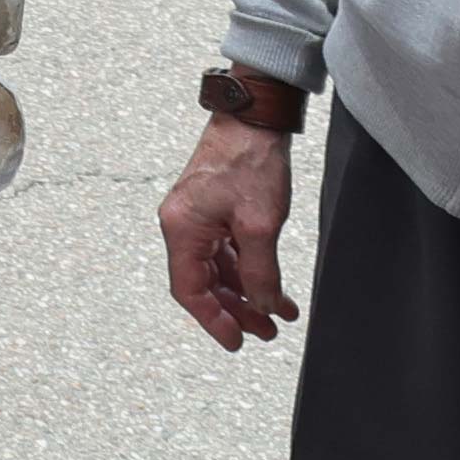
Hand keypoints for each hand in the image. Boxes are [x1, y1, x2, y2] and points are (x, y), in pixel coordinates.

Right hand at [158, 111, 301, 350]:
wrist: (256, 117)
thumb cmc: (249, 160)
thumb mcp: (260, 225)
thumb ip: (260, 273)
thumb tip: (262, 307)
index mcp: (182, 228)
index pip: (189, 290)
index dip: (213, 321)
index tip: (237, 342)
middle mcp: (183, 225)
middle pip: (205, 283)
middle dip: (237, 310)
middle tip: (266, 332)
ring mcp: (199, 217)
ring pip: (220, 270)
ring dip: (248, 293)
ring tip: (277, 315)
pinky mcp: (216, 210)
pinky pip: (229, 252)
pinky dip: (251, 271)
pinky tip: (275, 287)